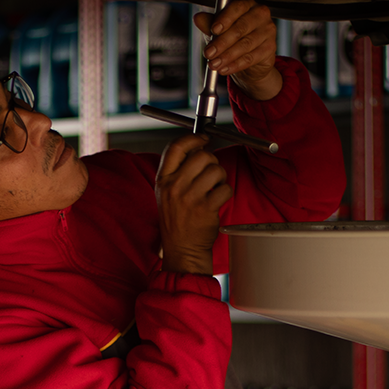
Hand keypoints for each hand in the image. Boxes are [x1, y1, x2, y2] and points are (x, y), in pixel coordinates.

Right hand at [155, 134, 232, 274]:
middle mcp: (174, 187)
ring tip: (215, 187)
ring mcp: (189, 198)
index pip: (176, 147)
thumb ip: (177, 170)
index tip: (203, 140)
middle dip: (212, 161)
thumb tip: (198, 147)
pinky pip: (225, 188)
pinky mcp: (205, 209)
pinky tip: (217, 200)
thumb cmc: (176, 220)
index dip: (193, 138)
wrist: (181, 249)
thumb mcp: (166, 193)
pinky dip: (225, 192)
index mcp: (163, 180)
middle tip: (211, 173)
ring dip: (220, 177)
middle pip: (202, 155)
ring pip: (216, 170)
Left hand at [194, 0, 281, 100]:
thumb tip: (198, 18)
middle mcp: (260, 14)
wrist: (251, 61)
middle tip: (209, 53)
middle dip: (222, 43)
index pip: (237, 7)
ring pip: (245, 44)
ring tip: (214, 64)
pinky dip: (235, 65)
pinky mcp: (270, 47)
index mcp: (247, 4)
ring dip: (227, 56)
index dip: (225, 19)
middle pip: (241, 28)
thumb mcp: (220, 31)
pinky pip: (251, 58)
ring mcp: (268, 30)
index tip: (214, 30)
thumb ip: (210, 23)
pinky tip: (225, 69)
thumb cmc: (235, 39)